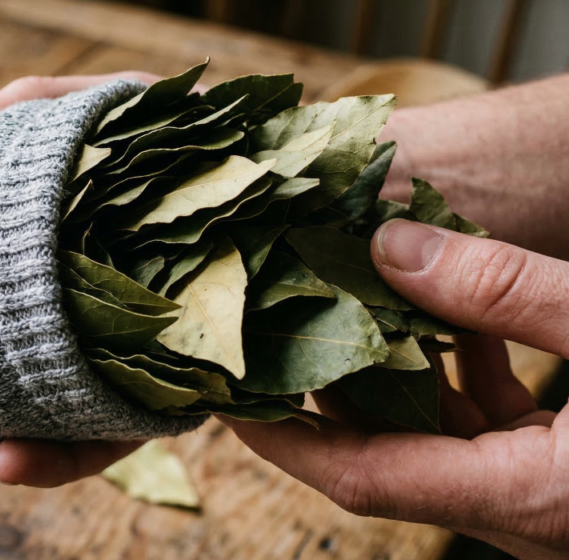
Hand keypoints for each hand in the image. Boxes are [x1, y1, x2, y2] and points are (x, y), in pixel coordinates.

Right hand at [0, 71, 166, 485]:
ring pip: (26, 439)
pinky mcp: (169, 399)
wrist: (294, 176)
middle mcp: (64, 342)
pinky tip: (15, 457)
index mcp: (32, 295)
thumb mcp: (97, 119)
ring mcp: (113, 375)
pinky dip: (57, 454)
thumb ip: (19, 121)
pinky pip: (107, 439)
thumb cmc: (187, 149)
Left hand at [226, 220, 568, 559]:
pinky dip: (463, 365)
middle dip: (328, 375)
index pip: (358, 476)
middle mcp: (521, 509)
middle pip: (385, 445)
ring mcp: (541, 492)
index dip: (279, 433)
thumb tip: (390, 247)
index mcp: (525, 495)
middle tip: (275, 310)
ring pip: (435, 430)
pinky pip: (487, 422)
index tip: (220, 391)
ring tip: (356, 289)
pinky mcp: (563, 468)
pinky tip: (458, 307)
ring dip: (399, 360)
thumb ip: (507, 292)